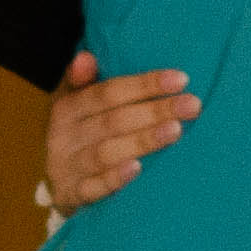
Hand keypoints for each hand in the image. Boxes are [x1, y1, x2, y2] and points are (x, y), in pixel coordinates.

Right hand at [37, 52, 198, 210]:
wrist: (58, 187)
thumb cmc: (79, 137)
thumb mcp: (75, 106)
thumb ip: (82, 81)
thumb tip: (86, 56)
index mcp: (67, 108)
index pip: (107, 92)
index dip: (144, 85)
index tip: (181, 79)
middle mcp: (64, 135)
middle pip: (113, 120)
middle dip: (154, 111)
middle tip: (192, 104)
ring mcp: (67, 167)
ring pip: (106, 152)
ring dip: (142, 140)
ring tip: (176, 130)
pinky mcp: (72, 195)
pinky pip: (93, 188)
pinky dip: (114, 179)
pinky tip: (138, 169)